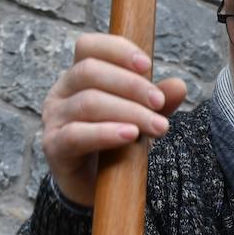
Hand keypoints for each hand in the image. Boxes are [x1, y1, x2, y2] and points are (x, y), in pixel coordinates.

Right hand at [40, 33, 187, 205]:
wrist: (95, 188)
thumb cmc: (116, 145)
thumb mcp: (141, 119)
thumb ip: (158, 103)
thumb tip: (179, 86)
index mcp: (79, 76)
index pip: (88, 46)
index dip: (117, 50)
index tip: (148, 65)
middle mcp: (61, 92)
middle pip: (90, 71)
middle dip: (131, 85)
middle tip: (159, 103)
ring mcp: (54, 118)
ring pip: (88, 102)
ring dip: (128, 112)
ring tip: (158, 127)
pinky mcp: (54, 146)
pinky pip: (77, 134)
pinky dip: (106, 133)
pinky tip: (130, 135)